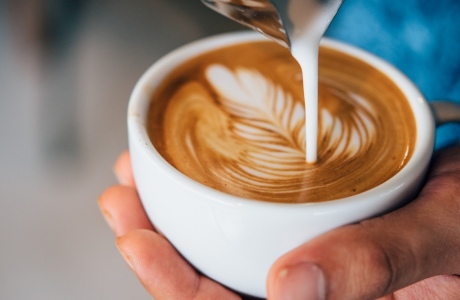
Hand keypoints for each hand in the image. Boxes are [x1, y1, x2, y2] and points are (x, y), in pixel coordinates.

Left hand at [99, 146, 459, 299]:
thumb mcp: (442, 236)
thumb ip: (379, 263)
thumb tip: (290, 286)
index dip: (177, 292)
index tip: (136, 243)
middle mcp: (304, 291)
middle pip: (211, 287)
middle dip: (156, 249)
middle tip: (122, 203)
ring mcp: (300, 258)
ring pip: (220, 254)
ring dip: (169, 219)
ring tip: (135, 184)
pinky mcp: (301, 226)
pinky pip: (241, 223)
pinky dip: (203, 198)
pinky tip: (180, 174)